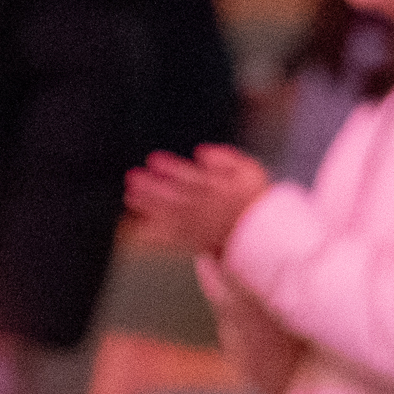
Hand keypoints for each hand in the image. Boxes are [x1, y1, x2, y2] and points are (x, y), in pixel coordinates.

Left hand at [125, 146, 270, 258]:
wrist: (262, 234)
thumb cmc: (254, 200)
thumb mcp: (251, 171)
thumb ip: (227, 158)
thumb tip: (201, 152)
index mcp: (217, 187)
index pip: (189, 175)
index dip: (169, 167)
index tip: (153, 160)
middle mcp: (206, 206)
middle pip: (174, 194)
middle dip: (152, 186)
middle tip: (133, 177)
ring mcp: (199, 225)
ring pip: (170, 214)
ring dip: (149, 205)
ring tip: (131, 196)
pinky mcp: (195, 241)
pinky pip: (173, 238)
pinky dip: (155, 234)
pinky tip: (138, 229)